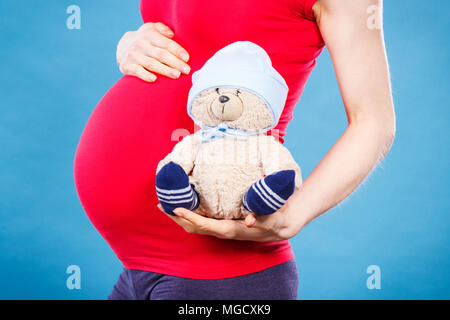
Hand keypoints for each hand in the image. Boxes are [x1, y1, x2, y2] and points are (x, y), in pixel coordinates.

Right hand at [117, 22, 190, 81]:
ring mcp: (133, 55)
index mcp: (149, 35)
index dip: (177, 51)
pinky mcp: (126, 66)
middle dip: (175, 62)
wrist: (123, 47)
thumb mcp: (152, 29)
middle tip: (186, 70)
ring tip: (176, 75)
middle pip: (161, 54)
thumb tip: (172, 34)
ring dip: (165, 70)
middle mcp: (140, 44)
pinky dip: (145, 75)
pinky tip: (154, 79)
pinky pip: (137, 71)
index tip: (187, 58)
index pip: (166, 43)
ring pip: (151, 64)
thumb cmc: (145, 39)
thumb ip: (163, 29)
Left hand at [157, 198, 305, 241]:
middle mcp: (223, 231)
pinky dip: (189, 216)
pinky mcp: (222, 225)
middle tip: (161, 205)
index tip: (176, 208)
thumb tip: (249, 220)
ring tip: (166, 206)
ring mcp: (221, 230)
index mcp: (231, 229)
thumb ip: (260, 218)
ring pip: (195, 226)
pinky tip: (184, 207)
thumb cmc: (274, 220)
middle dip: (177, 217)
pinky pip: (201, 223)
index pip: (205, 225)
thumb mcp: (271, 218)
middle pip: (194, 227)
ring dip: (179, 218)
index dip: (190, 217)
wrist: (279, 227)